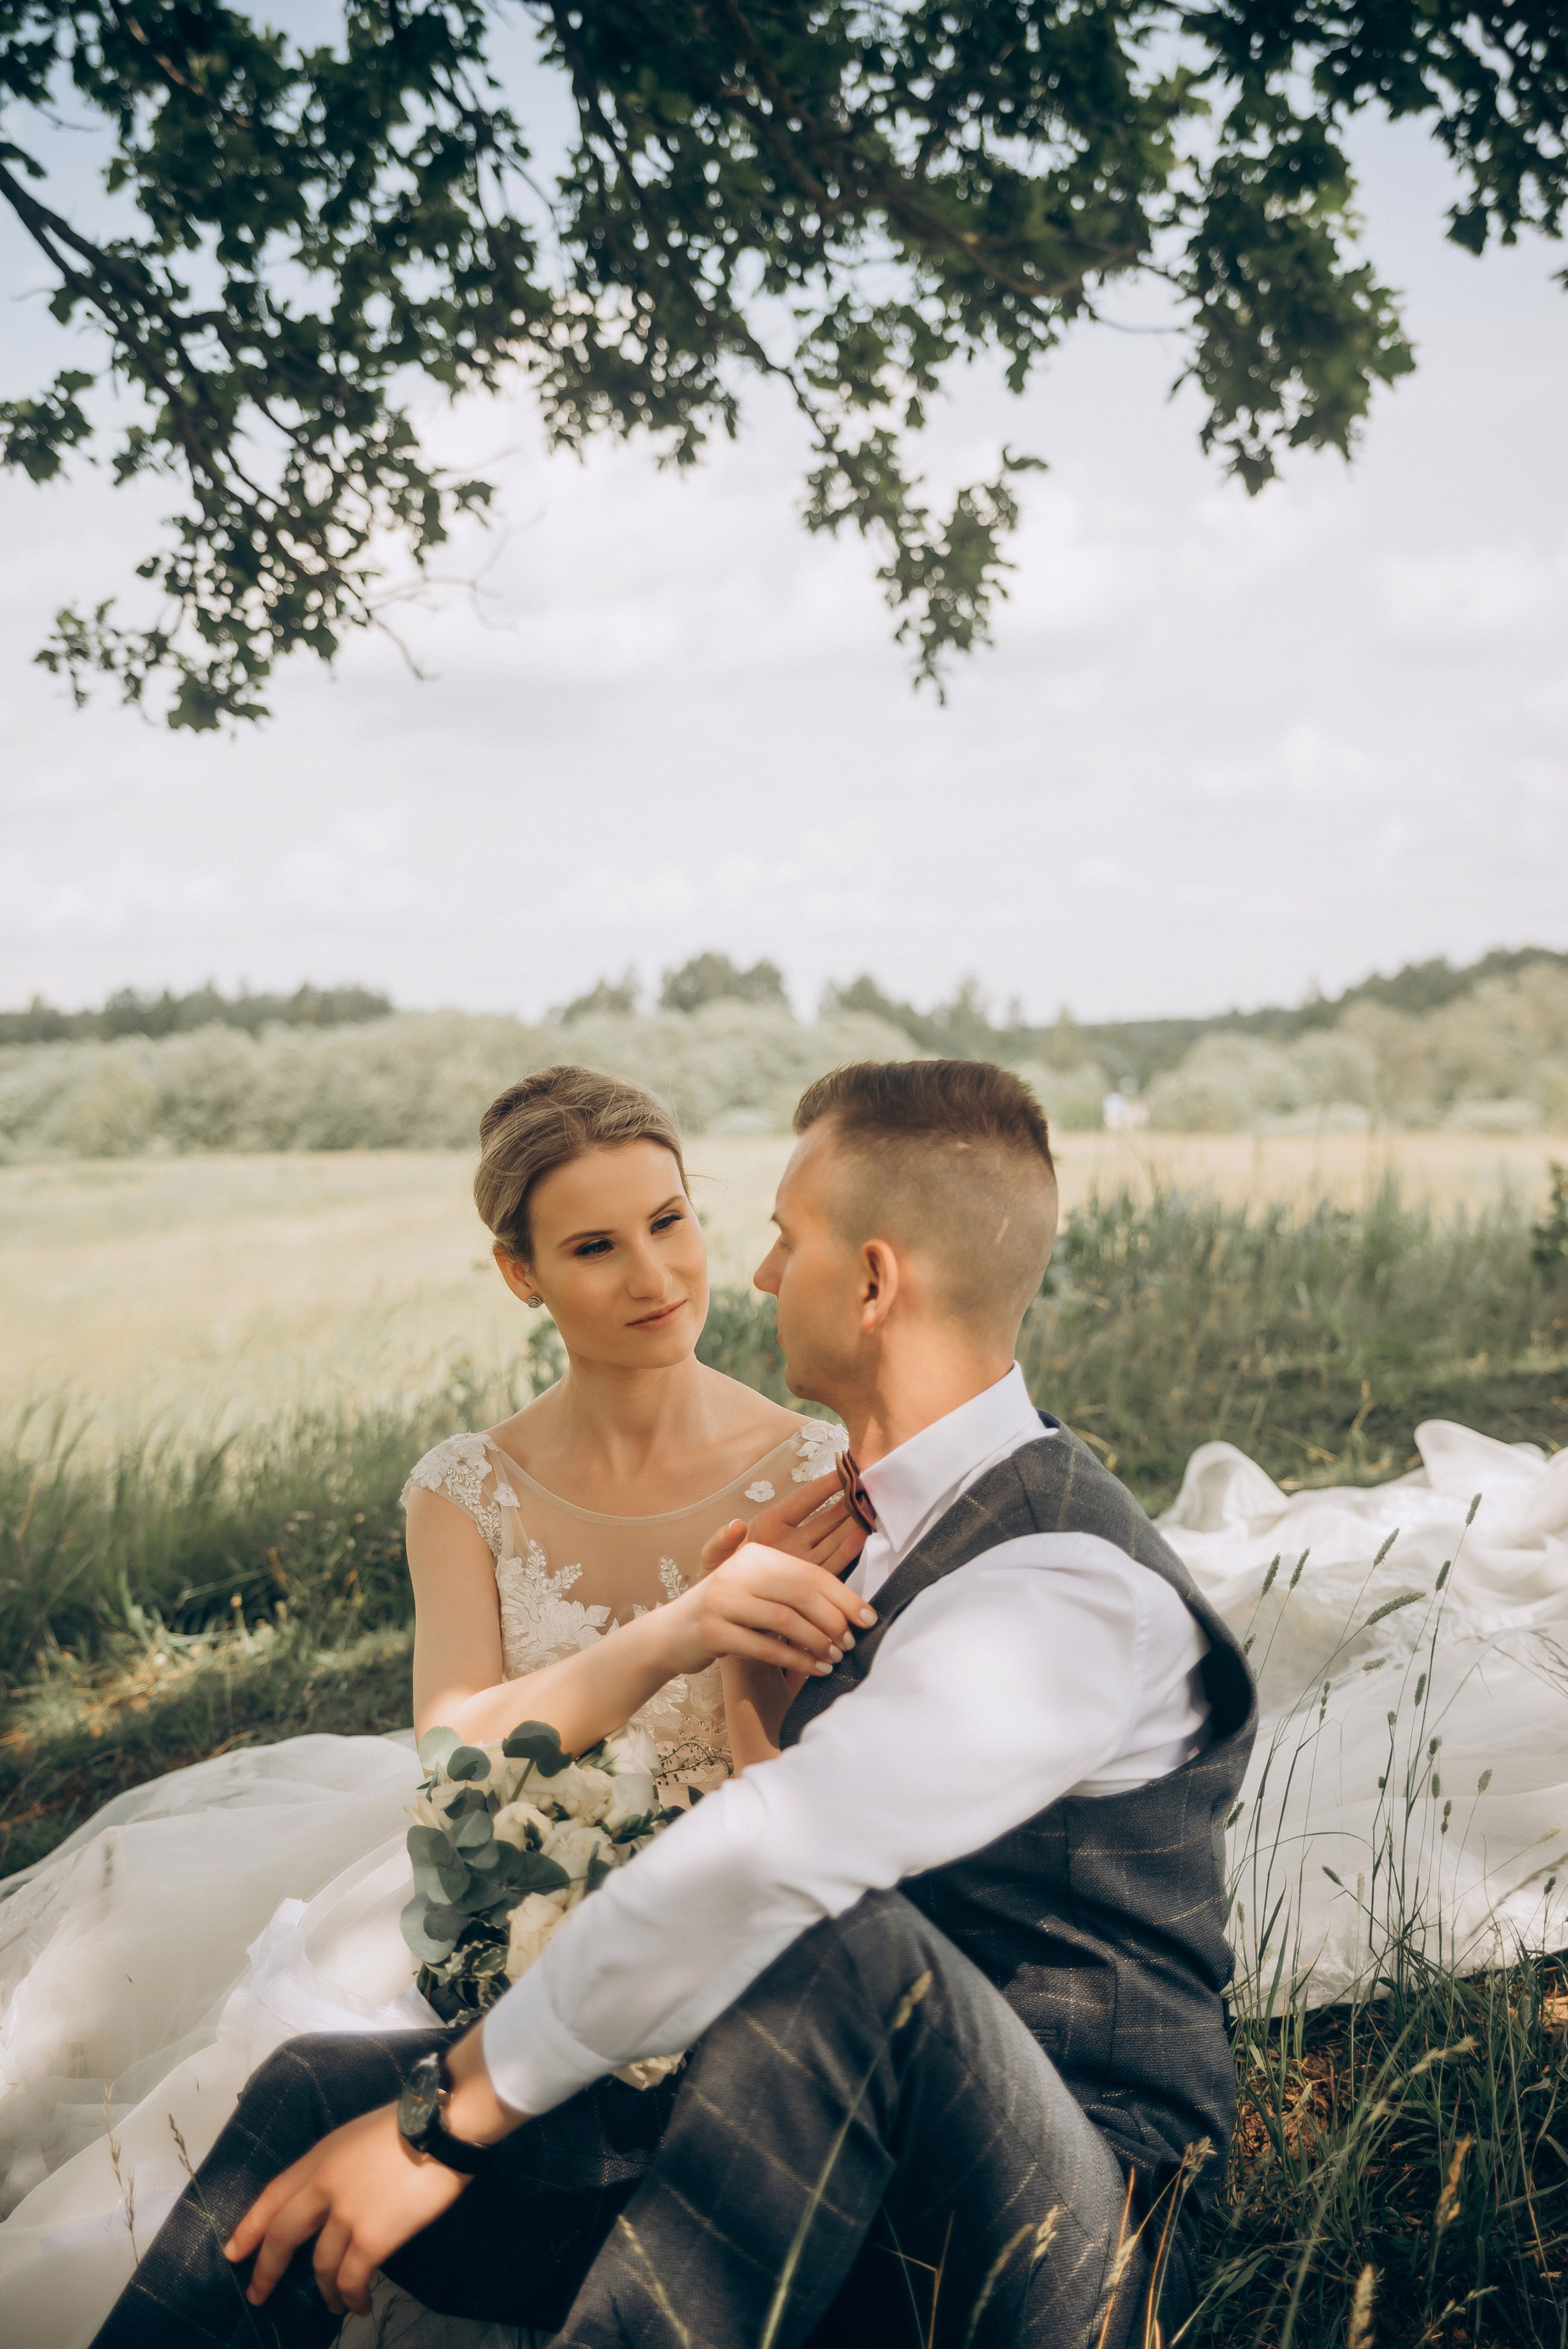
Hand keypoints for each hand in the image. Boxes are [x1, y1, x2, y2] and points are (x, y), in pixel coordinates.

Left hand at [224, 2102, 466, 2313]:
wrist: (443, 2124)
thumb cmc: (410, 2123)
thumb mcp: (359, 2136)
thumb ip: (339, 2167)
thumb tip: (335, 2199)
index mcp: (321, 2156)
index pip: (273, 2194)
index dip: (249, 2225)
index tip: (233, 2252)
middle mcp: (323, 2187)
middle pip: (282, 2235)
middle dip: (267, 2269)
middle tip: (258, 2293)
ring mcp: (345, 2215)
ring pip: (320, 2265)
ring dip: (325, 2290)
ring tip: (333, 2305)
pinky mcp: (371, 2238)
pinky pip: (352, 2279)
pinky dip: (351, 2297)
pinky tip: (359, 2305)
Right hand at [657, 1538, 876, 1678]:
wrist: (670, 1635)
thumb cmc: (727, 1613)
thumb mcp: (756, 1589)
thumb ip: (793, 1588)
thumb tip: (849, 1605)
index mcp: (755, 1555)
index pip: (809, 1573)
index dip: (843, 1596)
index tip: (868, 1618)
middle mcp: (737, 1571)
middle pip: (800, 1593)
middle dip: (833, 1620)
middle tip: (851, 1642)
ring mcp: (721, 1600)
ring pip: (784, 1620)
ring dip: (816, 1642)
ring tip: (835, 1657)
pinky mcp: (711, 1631)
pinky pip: (763, 1647)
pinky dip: (795, 1660)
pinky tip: (814, 1669)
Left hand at [700, 1464, 867, 1582]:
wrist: (725, 1616)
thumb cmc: (718, 1579)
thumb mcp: (713, 1558)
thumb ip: (720, 1541)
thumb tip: (735, 1525)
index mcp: (770, 1524)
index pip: (803, 1500)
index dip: (824, 1486)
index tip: (846, 1470)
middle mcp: (793, 1539)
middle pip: (827, 1517)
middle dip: (849, 1502)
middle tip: (870, 1487)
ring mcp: (805, 1560)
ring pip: (835, 1538)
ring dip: (854, 1523)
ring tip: (872, 1508)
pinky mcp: (810, 1582)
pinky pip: (833, 1564)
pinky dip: (848, 1551)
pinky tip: (862, 1535)